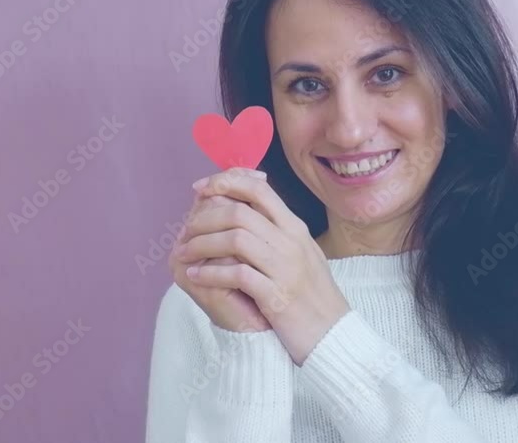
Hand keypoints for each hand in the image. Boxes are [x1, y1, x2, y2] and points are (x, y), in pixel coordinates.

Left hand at [176, 167, 351, 364]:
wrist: (334, 334)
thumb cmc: (313, 295)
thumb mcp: (301, 252)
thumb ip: (276, 229)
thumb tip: (243, 207)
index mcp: (294, 228)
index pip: (258, 189)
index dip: (225, 183)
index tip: (200, 188)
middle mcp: (291, 242)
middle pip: (239, 211)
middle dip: (204, 217)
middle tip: (185, 230)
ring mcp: (286, 268)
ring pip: (235, 239)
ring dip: (202, 244)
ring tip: (183, 252)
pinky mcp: (278, 296)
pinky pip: (237, 275)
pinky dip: (210, 273)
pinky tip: (195, 276)